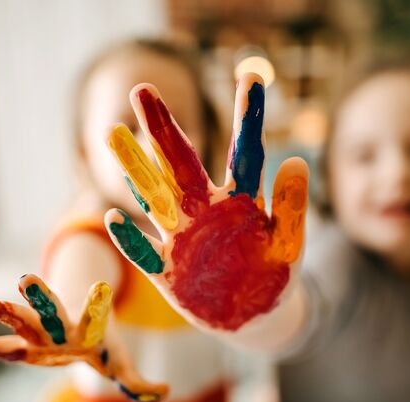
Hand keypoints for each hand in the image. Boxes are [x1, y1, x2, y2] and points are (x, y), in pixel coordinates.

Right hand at [0, 274, 168, 401]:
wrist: (77, 326)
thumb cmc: (102, 346)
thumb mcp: (121, 364)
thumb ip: (138, 383)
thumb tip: (164, 392)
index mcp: (88, 329)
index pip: (94, 315)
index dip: (98, 302)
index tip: (102, 285)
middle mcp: (61, 328)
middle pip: (51, 311)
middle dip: (40, 297)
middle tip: (26, 279)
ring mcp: (40, 335)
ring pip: (23, 322)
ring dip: (8, 313)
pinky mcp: (24, 347)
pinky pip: (1, 349)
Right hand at [104, 73, 308, 330]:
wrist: (255, 317)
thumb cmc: (274, 275)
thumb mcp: (288, 244)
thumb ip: (290, 207)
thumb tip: (296, 161)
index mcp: (240, 201)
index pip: (244, 153)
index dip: (248, 117)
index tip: (253, 77)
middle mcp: (204, 211)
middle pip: (181, 164)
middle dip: (163, 130)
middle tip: (141, 89)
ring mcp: (182, 238)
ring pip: (154, 198)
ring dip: (135, 170)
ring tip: (113, 133)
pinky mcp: (167, 272)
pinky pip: (144, 253)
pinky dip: (130, 240)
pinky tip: (114, 218)